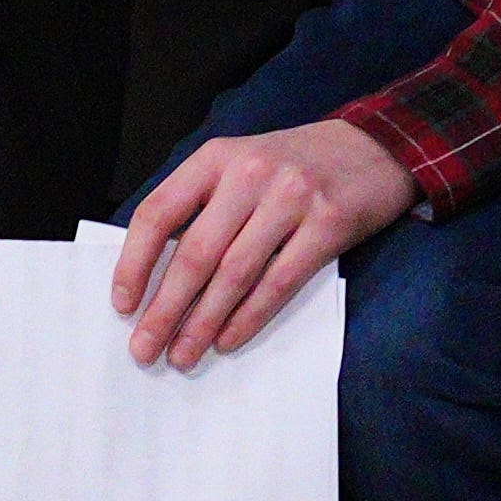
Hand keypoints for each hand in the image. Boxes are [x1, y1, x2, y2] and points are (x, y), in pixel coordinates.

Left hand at [109, 116, 410, 368]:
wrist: (377, 146)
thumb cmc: (297, 164)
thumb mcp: (241, 165)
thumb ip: (203, 205)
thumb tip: (156, 272)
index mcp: (217, 158)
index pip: (159, 213)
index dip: (135, 263)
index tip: (123, 304)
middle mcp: (250, 173)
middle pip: (195, 253)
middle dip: (165, 309)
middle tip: (145, 348)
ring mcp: (292, 198)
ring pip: (234, 274)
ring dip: (203, 322)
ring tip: (183, 354)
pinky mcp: (329, 224)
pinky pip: (280, 281)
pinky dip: (250, 316)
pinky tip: (229, 339)